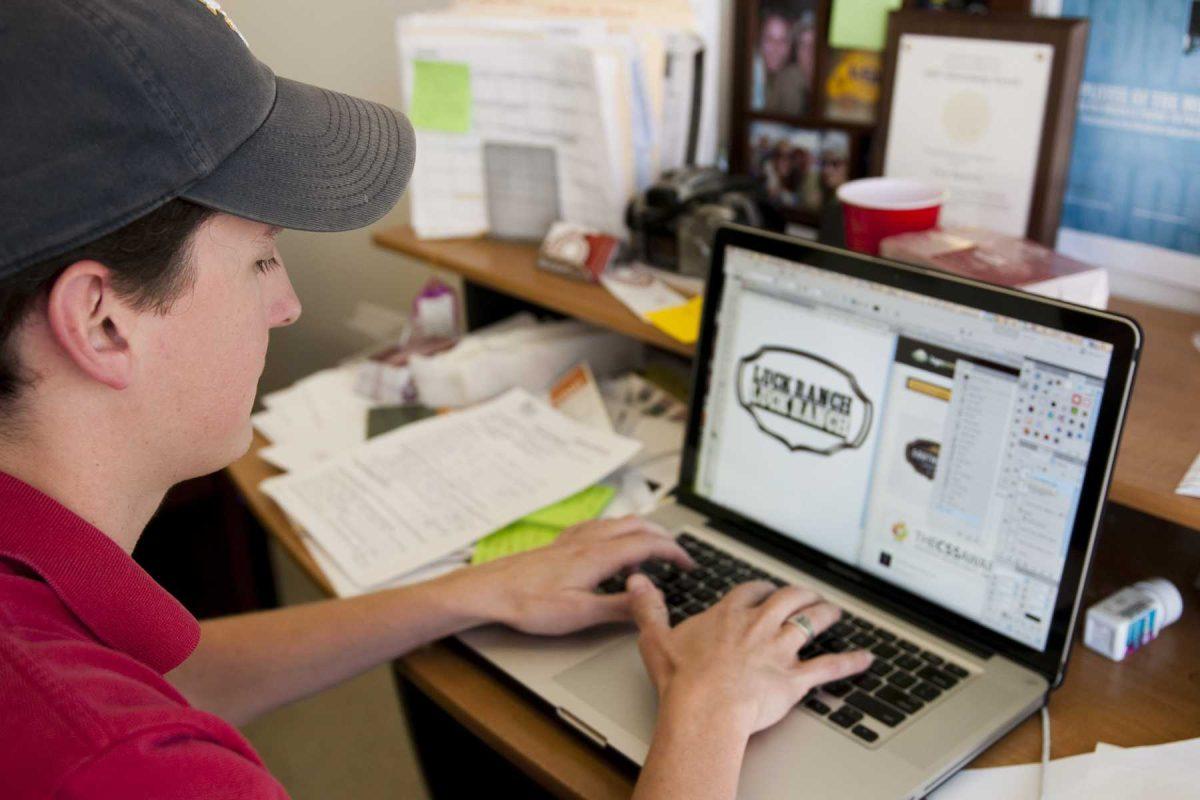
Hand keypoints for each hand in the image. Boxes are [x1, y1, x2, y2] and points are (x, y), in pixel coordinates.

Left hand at [452, 516, 694, 635]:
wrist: (489, 590)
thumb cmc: (528, 604)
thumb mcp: (579, 614)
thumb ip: (619, 607)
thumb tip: (650, 601)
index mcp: (598, 555)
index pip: (648, 544)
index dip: (674, 552)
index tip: (689, 564)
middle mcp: (588, 540)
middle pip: (637, 526)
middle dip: (663, 537)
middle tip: (678, 555)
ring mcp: (573, 539)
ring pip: (618, 523)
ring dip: (642, 530)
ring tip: (653, 548)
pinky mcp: (560, 544)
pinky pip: (598, 526)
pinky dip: (618, 530)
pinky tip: (610, 540)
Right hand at [629, 574, 871, 741]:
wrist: (704, 708)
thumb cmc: (681, 680)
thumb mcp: (655, 638)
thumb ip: (649, 607)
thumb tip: (637, 582)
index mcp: (727, 616)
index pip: (749, 592)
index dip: (759, 588)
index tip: (764, 588)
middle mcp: (758, 627)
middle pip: (787, 600)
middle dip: (800, 594)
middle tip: (807, 593)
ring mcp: (779, 651)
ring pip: (810, 624)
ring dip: (825, 615)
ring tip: (834, 611)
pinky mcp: (794, 679)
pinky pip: (828, 667)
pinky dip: (849, 662)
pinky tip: (866, 658)